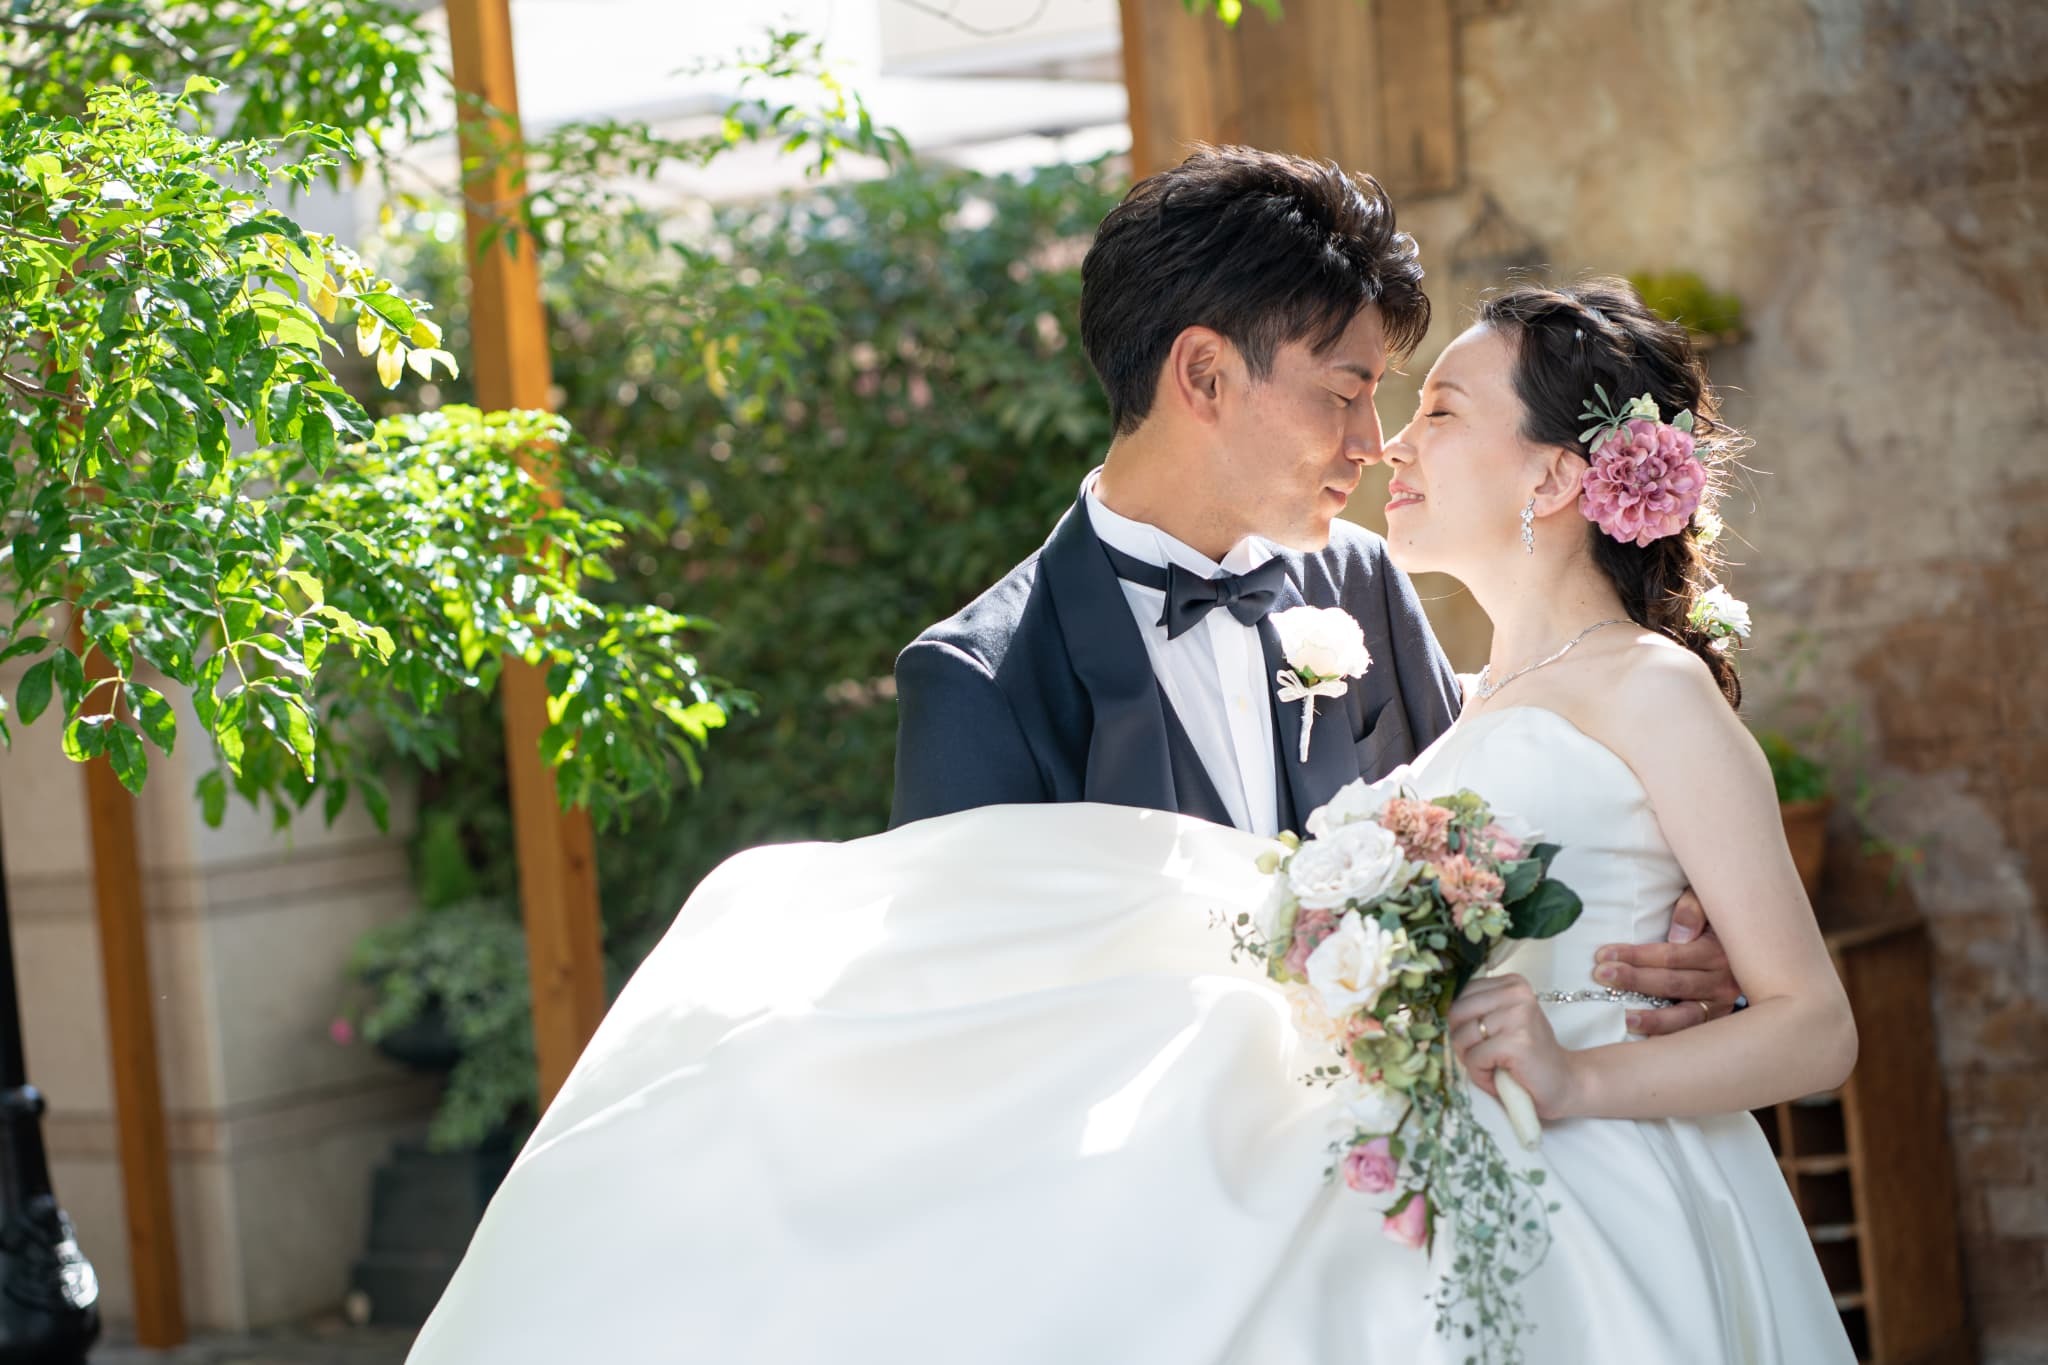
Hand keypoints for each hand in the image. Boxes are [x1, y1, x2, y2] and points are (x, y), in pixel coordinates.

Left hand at [1447, 974, 1580, 1120]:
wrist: (1565, 1084)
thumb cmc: (1527, 1055)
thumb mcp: (1501, 1022)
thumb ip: (1476, 1009)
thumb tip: (1434, 1008)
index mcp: (1512, 983)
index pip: (1461, 994)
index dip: (1460, 1023)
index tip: (1482, 1039)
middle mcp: (1516, 993)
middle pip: (1456, 1013)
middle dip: (1461, 1041)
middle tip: (1484, 1057)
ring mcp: (1517, 1016)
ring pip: (1462, 1037)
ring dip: (1472, 1061)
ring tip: (1495, 1067)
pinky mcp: (1516, 1043)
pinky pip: (1474, 1058)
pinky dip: (1480, 1075)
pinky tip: (1499, 1078)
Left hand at [1593, 888, 1741, 1036]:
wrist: (1750, 943)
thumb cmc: (1716, 918)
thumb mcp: (1708, 901)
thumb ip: (1693, 909)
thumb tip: (1678, 934)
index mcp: (1719, 951)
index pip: (1672, 956)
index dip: (1637, 956)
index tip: (1604, 954)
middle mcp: (1723, 980)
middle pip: (1673, 984)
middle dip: (1634, 980)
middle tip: (1601, 976)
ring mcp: (1722, 1004)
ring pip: (1685, 1015)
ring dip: (1653, 1018)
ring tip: (1625, 1019)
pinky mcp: (1717, 1019)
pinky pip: (1692, 1032)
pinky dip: (1669, 1036)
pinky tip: (1645, 1039)